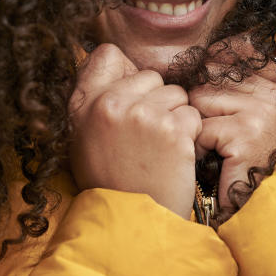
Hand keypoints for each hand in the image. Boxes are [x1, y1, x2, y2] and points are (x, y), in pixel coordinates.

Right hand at [68, 44, 202, 216]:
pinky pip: (191, 115)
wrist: (131, 222)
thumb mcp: (83, 137)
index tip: (131, 96)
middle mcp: (112, 103)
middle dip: (156, 100)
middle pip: (151, 76)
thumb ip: (94, 100)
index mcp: (85, 103)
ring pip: (176, 94)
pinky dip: (189, 135)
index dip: (126, 72)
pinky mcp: (173, 130)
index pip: (108, 54)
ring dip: (175, 117)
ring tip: (159, 148)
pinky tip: (173, 156)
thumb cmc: (110, 180)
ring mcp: (144, 115)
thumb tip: (117, 61)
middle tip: (147, 136)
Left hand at [188, 38, 275, 213]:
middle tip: (220, 133)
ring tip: (219, 146)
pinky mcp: (244, 133)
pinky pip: (200, 128)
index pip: (236, 48)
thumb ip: (238, 80)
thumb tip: (208, 49)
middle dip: (202, 106)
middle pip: (210, 77)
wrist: (269, 203)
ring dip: (199, 126)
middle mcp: (274, 93)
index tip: (214, 83)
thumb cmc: (255, 157)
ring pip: (199, 101)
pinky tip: (218, 159)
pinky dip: (200, 146)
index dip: (214, 65)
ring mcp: (261, 111)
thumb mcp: (255, 111)